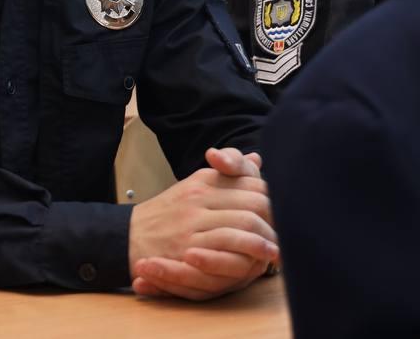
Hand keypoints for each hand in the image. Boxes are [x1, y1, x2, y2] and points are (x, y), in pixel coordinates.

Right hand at [128, 147, 277, 300]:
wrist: (128, 237)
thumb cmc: (166, 216)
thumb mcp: (194, 187)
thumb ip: (227, 176)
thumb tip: (256, 159)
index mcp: (204, 180)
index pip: (251, 181)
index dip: (274, 197)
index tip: (286, 211)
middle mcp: (201, 196)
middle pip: (254, 200)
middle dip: (277, 217)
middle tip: (291, 231)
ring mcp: (194, 221)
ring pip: (245, 221)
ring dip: (269, 236)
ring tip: (282, 249)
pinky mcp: (189, 246)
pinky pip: (228, 244)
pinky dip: (251, 251)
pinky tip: (263, 259)